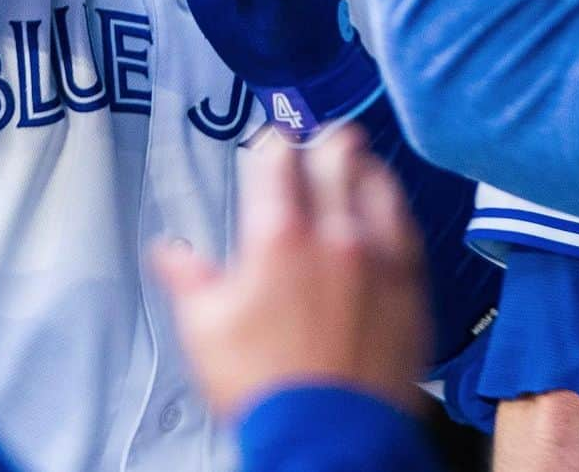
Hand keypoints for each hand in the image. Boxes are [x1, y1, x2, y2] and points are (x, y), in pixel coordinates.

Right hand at [153, 126, 429, 419]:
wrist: (328, 440)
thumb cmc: (267, 389)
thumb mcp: (206, 330)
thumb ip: (188, 278)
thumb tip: (169, 253)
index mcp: (277, 235)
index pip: (277, 157)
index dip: (272, 142)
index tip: (270, 144)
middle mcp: (332, 234)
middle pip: (333, 156)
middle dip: (321, 140)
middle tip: (317, 138)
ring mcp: (377, 257)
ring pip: (375, 182)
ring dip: (360, 165)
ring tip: (354, 160)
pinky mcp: (409, 286)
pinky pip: (406, 224)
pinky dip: (392, 205)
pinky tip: (386, 206)